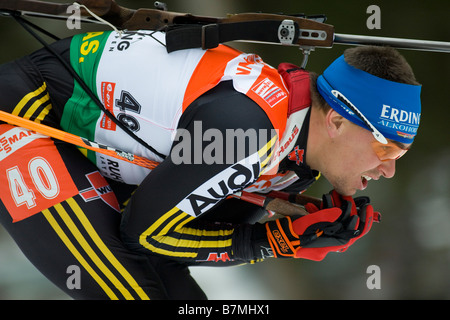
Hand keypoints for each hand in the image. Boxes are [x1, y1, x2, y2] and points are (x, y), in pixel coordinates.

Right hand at [265, 190, 380, 260]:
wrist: (268, 240)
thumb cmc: (283, 233)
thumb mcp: (302, 224)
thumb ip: (321, 218)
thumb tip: (338, 212)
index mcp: (324, 246)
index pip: (351, 235)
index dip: (362, 222)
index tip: (366, 208)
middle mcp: (324, 247)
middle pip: (345, 230)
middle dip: (350, 214)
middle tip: (354, 200)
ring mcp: (318, 243)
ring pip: (335, 227)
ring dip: (338, 212)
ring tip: (337, 197)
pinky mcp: (312, 237)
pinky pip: (325, 226)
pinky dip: (327, 214)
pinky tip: (323, 203)